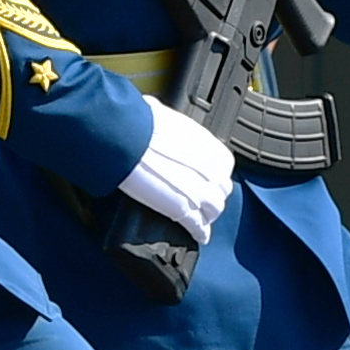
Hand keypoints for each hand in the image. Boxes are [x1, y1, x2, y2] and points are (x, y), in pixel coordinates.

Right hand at [115, 98, 234, 241]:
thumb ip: (167, 124)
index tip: (204, 178)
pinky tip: (197, 236)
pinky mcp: (185, 210)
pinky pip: (199, 227)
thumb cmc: (139, 123)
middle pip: (221, 191)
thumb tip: (153, 113)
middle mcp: (213, 170)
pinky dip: (199, 232)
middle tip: (198, 198)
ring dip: (206, 215)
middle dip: (211, 196)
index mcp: (210, 147)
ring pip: (213, 211)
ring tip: (197, 218)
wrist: (126, 140)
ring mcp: (201, 192)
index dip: (213, 176)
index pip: (223, 168)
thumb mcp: (162, 116)